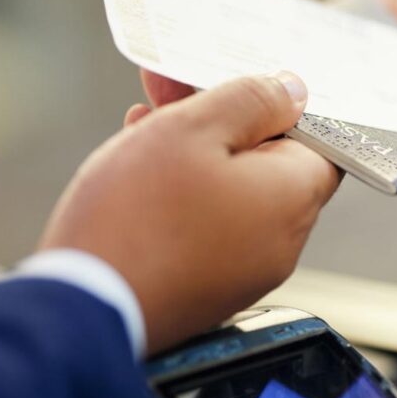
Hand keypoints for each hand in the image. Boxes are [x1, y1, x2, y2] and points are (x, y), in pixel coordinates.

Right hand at [38, 72, 340, 352]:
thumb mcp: (192, 130)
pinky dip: (183, 194)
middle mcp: (281, 242)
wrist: (78, 313)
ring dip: (195, 153)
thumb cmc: (136, 217)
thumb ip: (251, 101)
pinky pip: (208, 227)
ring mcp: (245, 272)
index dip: (277, 105)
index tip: (235, 83)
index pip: (319, 140)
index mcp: (293, 199)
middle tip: (170, 91)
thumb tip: (295, 91)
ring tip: (142, 123)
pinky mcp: (207, 291)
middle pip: (267, 162)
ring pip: (232, 192)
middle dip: (222, 121)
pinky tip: (139, 168)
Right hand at [339, 0, 396, 170]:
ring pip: (371, 102)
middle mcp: (383, 30)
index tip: (316, 81)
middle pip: (350, 65)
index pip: (347, 17)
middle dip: (347, 94)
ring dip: (371, 124)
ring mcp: (394, 74)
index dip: (329, 49)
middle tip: (336, 125)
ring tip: (364, 147)